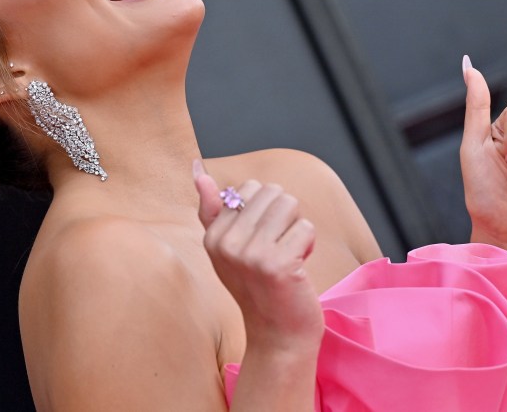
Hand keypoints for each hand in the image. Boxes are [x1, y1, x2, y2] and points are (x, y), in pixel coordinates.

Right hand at [193, 160, 322, 350]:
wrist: (277, 334)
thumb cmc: (256, 287)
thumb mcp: (227, 248)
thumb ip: (213, 209)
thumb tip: (198, 172)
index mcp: (213, 236)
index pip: (249, 188)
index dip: (265, 211)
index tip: (261, 240)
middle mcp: (227, 243)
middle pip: (272, 192)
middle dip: (284, 216)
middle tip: (278, 248)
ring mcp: (251, 254)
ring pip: (290, 204)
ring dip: (297, 228)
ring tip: (288, 254)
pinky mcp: (278, 265)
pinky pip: (305, 228)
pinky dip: (308, 245)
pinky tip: (297, 268)